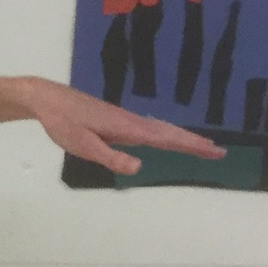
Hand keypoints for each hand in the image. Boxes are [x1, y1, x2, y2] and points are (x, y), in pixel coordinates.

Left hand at [18, 77, 225, 176]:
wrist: (47, 99)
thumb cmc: (62, 122)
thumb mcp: (82, 145)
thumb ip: (110, 157)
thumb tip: (139, 167)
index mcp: (126, 128)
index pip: (165, 139)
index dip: (190, 146)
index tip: (214, 151)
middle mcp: (130, 122)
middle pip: (168, 132)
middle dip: (193, 142)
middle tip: (219, 152)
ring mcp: (124, 120)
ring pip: (160, 129)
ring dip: (182, 137)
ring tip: (202, 146)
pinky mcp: (116, 120)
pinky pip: (149, 129)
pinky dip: (165, 133)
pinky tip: (165, 138)